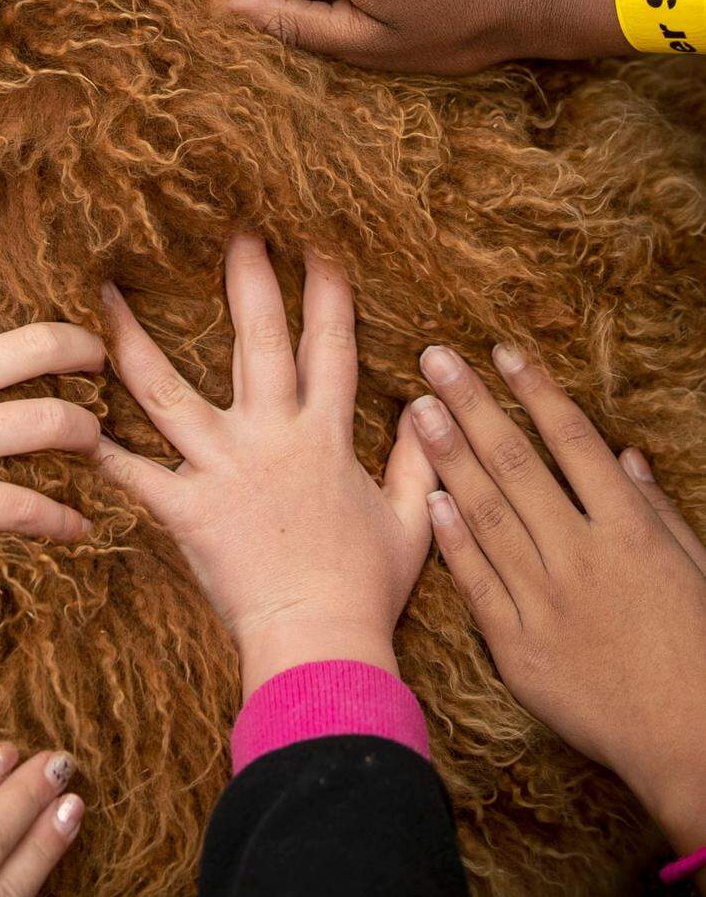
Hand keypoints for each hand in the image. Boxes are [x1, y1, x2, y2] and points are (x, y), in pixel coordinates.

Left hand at [95, 233, 435, 694]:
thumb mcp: (411, 521)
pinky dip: (101, 447)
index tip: (319, 242)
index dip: (328, 290)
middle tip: (234, 229)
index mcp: (325, 435)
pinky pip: (134, 472)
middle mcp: (271, 436)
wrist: (319, 645)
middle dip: (247, 279)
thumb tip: (429, 414)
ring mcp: (222, 468)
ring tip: (106, 294)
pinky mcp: (184, 508)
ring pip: (167, 391)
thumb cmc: (365, 589)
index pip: (332, 345)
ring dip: (133, 340)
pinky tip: (71, 416)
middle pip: (257, 341)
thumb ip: (415, 462)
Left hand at [410, 343, 705, 857]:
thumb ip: (655, 510)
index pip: (573, 441)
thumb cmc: (699, 652)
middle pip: (516, 463)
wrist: (689, 744)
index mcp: (629, 531)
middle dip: (471, 405)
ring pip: (486, 514)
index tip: (502, 350)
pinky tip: (428, 500)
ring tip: (417, 410)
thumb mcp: (695, 569)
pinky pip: (477, 583)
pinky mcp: (519, 648)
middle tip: (433, 358)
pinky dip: (453, 540)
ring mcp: (546, 602)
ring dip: (447, 458)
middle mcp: (582, 556)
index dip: (535, 391)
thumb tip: (625, 455)